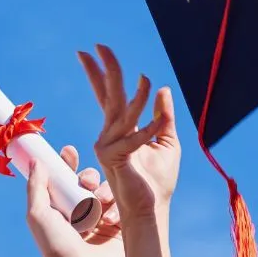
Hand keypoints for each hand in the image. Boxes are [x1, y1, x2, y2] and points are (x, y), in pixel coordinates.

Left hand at [27, 145, 125, 256]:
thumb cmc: (57, 247)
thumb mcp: (39, 215)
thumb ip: (36, 187)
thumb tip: (35, 161)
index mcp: (59, 209)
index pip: (63, 179)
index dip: (66, 163)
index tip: (68, 151)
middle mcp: (80, 212)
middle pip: (86, 180)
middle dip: (87, 175)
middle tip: (86, 181)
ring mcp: (100, 219)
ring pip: (105, 189)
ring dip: (102, 189)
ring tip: (99, 201)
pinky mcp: (119, 226)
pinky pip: (120, 203)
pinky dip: (115, 204)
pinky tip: (110, 215)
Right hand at [79, 45, 180, 218]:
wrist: (151, 210)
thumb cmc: (158, 181)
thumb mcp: (166, 142)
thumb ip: (163, 116)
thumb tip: (162, 89)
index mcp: (119, 129)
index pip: (107, 95)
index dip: (99, 73)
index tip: (90, 52)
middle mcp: (109, 134)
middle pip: (107, 96)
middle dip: (103, 70)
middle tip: (96, 46)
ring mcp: (108, 146)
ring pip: (122, 112)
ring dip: (136, 96)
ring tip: (145, 79)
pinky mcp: (114, 159)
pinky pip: (134, 138)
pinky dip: (148, 129)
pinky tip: (159, 123)